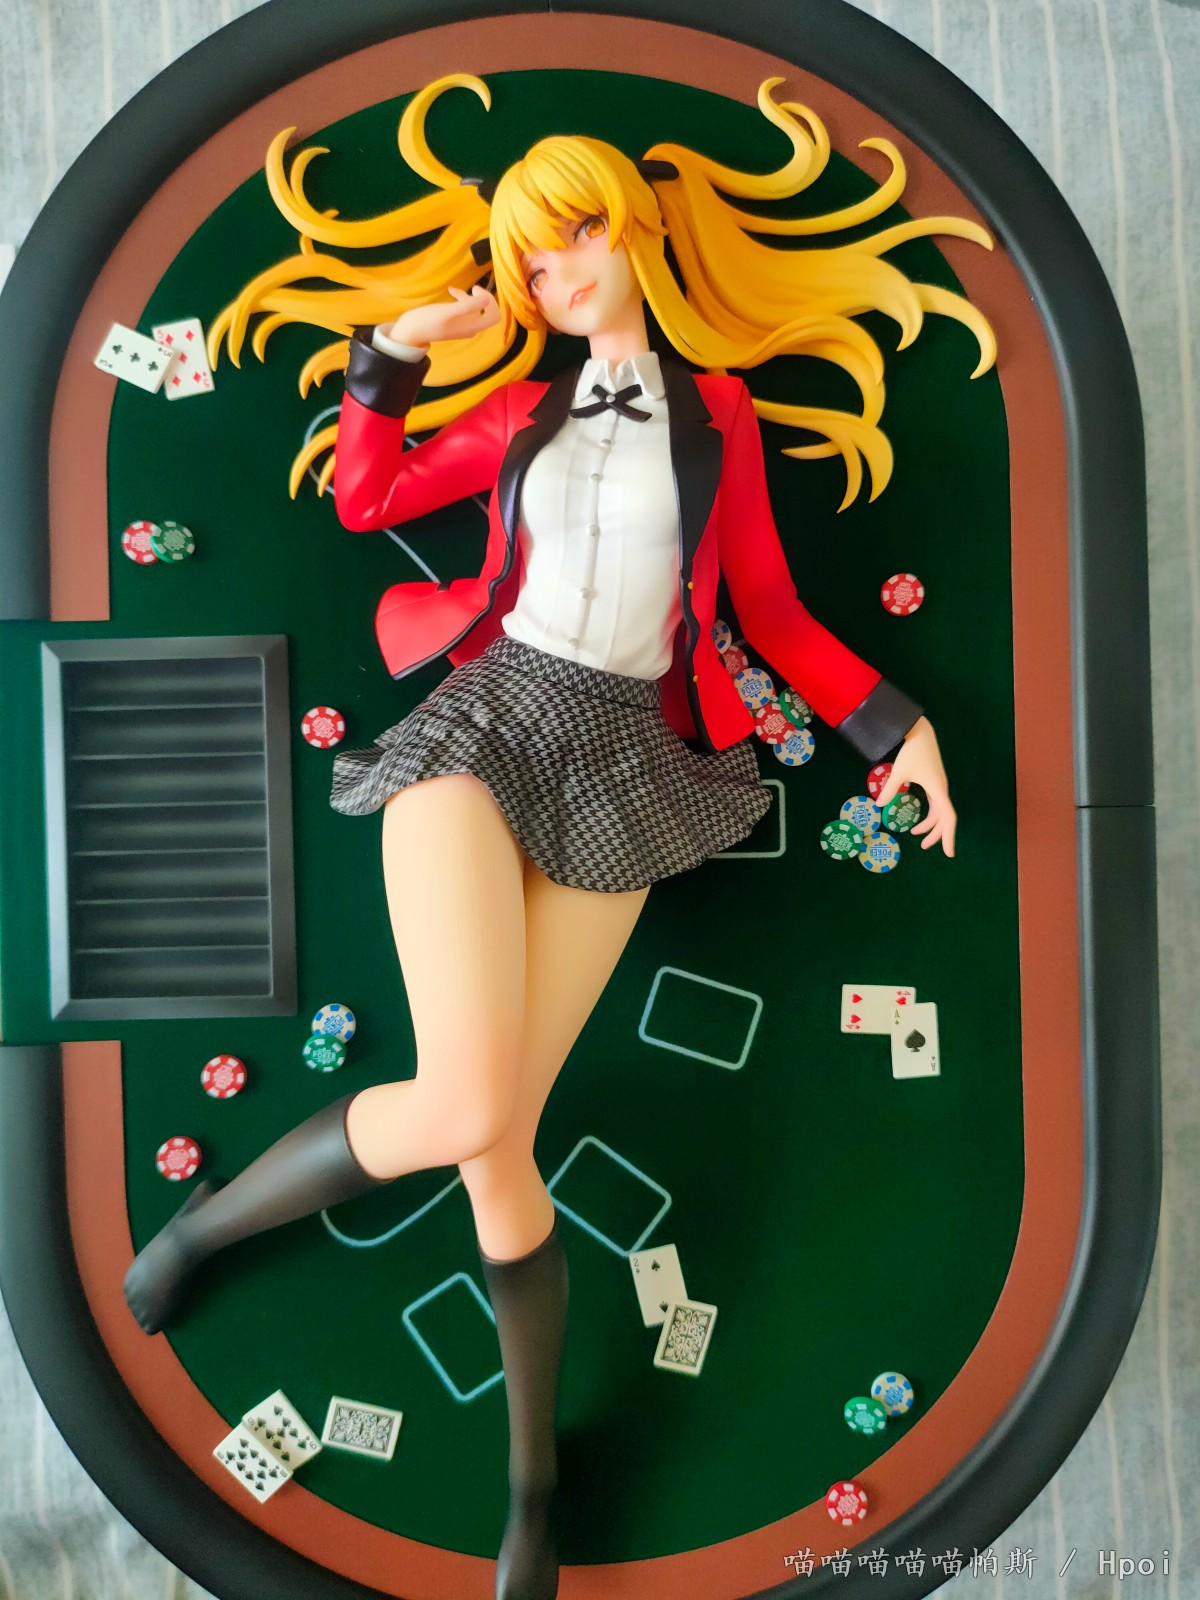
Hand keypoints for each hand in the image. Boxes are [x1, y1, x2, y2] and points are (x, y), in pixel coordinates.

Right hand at [387, 284, 500, 347]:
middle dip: (481, 298)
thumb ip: (468, 306)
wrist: (411, 331)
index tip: (477, 292)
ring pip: (474, 308)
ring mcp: (462, 326)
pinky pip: (464, 310)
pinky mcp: (454, 322)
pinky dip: (460, 299)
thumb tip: (487, 299)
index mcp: (472, 326)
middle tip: (473, 288)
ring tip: (454, 290)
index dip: (491, 302)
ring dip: (467, 297)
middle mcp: (470, 327)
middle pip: (486, 311)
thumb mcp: (448, 311)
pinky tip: (450, 291)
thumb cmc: (428, 321)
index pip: (494, 316)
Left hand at [876, 717, 956, 856]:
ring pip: (940, 811)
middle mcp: (941, 789)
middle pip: (944, 818)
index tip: (948, 853)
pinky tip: (918, 819)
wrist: (921, 733)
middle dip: (936, 834)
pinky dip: (929, 814)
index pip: (948, 817)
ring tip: (915, 834)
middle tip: (924, 847)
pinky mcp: (934, 782)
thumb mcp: (898, 771)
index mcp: (937, 789)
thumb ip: (890, 790)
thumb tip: (879, 807)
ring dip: (931, 825)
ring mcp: (939, 786)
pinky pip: (936, 804)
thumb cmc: (912, 751)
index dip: (948, 836)